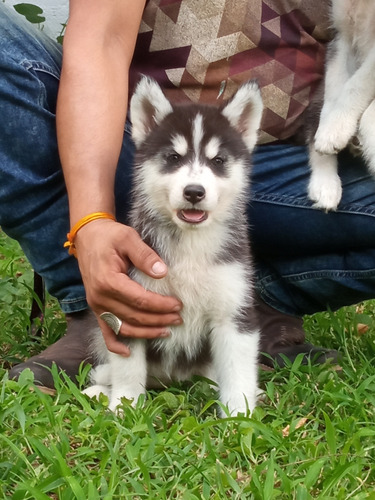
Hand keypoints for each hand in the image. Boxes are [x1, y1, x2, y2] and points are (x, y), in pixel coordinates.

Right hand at [74, 219, 181, 355]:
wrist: (88, 236)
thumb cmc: (109, 236)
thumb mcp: (128, 238)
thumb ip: (145, 255)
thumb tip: (162, 272)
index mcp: (108, 281)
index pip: (140, 300)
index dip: (161, 305)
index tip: (178, 305)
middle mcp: (100, 297)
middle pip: (134, 317)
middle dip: (158, 320)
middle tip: (178, 318)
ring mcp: (96, 305)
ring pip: (123, 327)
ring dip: (145, 333)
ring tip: (166, 331)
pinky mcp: (96, 307)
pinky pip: (105, 330)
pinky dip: (115, 344)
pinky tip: (128, 353)